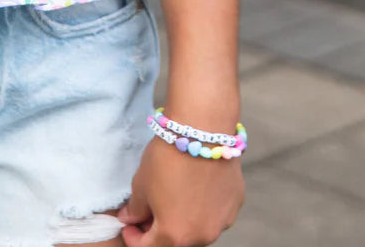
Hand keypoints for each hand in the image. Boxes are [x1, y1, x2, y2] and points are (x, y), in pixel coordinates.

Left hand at [116, 136, 244, 245]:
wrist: (202, 128)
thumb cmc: (168, 156)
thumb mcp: (142, 183)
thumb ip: (136, 208)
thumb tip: (131, 218)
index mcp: (175, 236)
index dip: (135, 237)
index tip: (130, 224)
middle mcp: (202, 235)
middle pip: (176, 241)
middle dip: (160, 229)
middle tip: (150, 210)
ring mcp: (222, 221)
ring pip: (197, 228)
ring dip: (183, 219)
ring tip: (174, 196)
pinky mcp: (235, 204)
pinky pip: (215, 213)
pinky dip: (203, 207)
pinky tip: (194, 186)